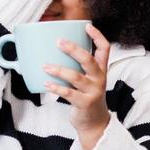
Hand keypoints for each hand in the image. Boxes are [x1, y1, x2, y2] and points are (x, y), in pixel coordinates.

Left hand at [44, 24, 111, 149]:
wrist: (95, 123)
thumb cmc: (87, 96)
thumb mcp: (88, 80)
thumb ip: (77, 68)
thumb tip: (51, 53)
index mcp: (101, 69)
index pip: (105, 49)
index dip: (97, 36)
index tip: (87, 26)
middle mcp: (99, 78)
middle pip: (88, 59)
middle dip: (73, 49)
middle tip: (58, 41)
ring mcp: (93, 91)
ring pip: (75, 77)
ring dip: (58, 70)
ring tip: (45, 66)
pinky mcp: (84, 103)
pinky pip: (68, 93)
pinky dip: (56, 88)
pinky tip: (46, 84)